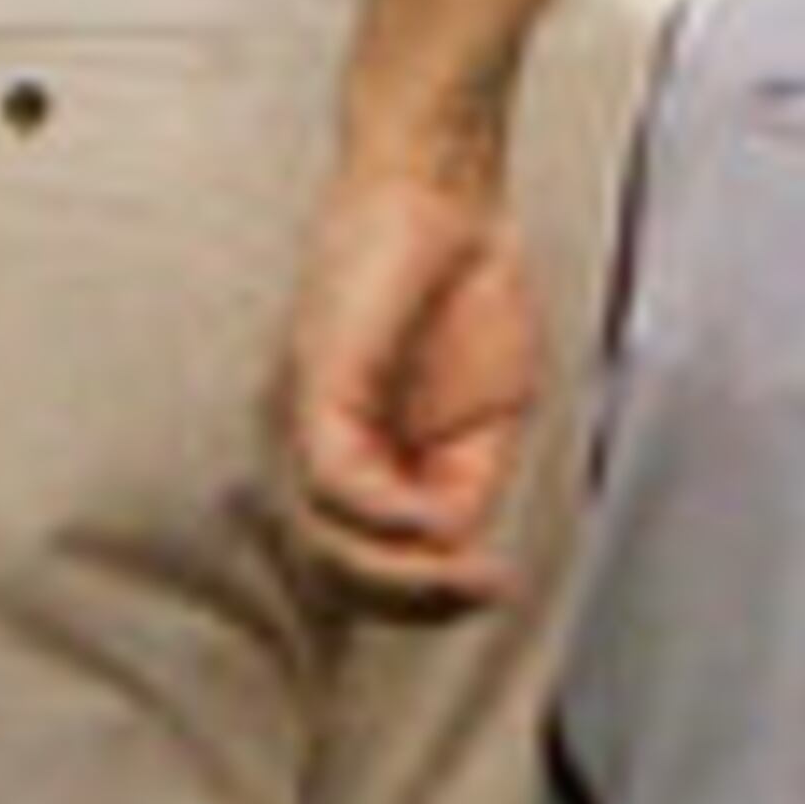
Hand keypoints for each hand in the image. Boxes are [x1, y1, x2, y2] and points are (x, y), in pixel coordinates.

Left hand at [278, 145, 536, 611]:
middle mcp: (317, 450)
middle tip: (483, 594)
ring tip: (469, 574)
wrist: (451, 200)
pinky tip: (439, 521)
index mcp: (359, 463)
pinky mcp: (317, 386)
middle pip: (333, 572)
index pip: (362, 567)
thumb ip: (461, 488)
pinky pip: (336, 480)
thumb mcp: (488, 420)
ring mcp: (309, 421)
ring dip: (402, 575)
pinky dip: (389, 515)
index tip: (495, 590)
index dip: (424, 601)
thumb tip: (450, 554)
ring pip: (323, 540)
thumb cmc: (466, 294)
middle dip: (413, 603)